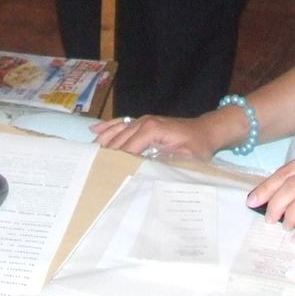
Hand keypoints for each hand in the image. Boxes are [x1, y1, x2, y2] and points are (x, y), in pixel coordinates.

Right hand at [91, 111, 227, 161]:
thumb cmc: (198, 146)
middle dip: (105, 154)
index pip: (128, 148)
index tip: (104, 175)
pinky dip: (108, 127)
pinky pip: (122, 123)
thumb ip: (168, 163)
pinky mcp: (143, 122)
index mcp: (152, 130)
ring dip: (102, 142)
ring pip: (116, 130)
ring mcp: (142, 120)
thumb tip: (149, 173)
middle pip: (118, 140)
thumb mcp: (187, 158)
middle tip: (90, 170)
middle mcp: (143, 122)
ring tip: (88, 156)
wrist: (206, 130)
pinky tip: (94, 131)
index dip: (116, 162)